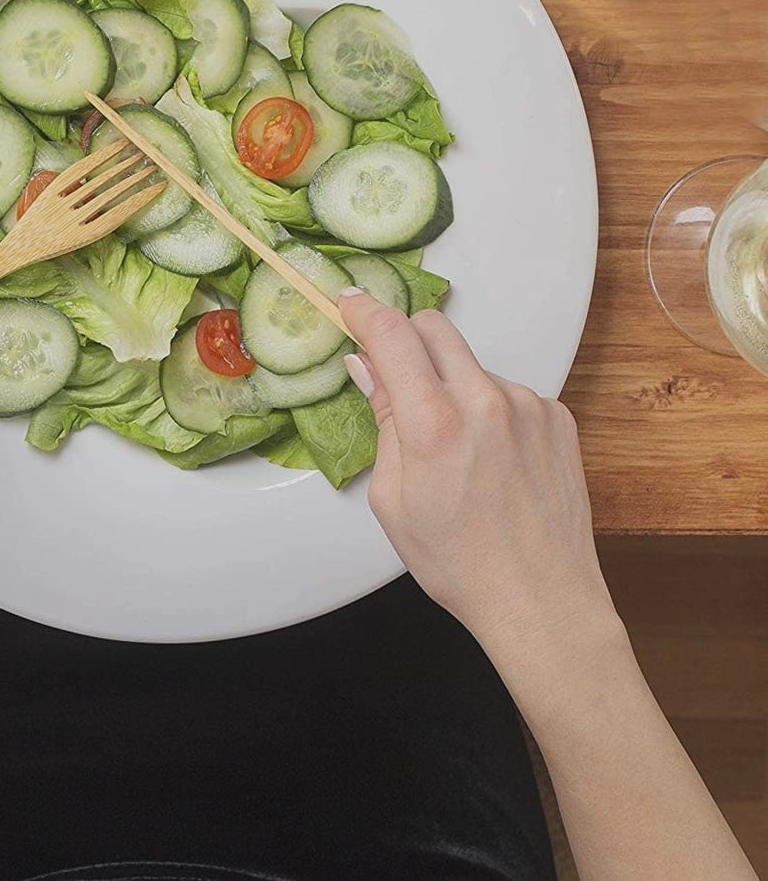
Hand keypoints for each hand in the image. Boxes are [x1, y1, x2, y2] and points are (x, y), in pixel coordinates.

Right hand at [340, 289, 619, 670]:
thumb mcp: (392, 497)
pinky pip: (506, 389)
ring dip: (449, 382)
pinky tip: (489, 456)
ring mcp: (528, 406)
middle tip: (393, 374)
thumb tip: (367, 366)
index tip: (349, 304)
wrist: (542, 601)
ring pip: (470, 363)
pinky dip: (487, 407)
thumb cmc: (459, 562)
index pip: (393, 334)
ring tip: (454, 446)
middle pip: (433, 328)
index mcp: (435, 424)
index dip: (364, 311)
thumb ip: (383, 420)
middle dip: (405, 340)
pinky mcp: (557, 417)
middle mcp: (486, 402)